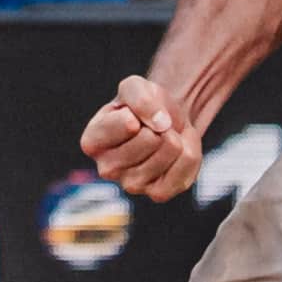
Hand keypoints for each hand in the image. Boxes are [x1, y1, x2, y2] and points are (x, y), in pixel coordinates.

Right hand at [76, 74, 198, 203]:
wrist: (165, 123)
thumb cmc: (142, 106)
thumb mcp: (135, 87)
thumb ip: (140, 98)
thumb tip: (161, 125)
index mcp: (92, 142)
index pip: (128, 123)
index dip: (141, 110)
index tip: (135, 113)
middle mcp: (106, 169)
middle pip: (150, 139)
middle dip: (160, 125)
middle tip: (153, 128)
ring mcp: (132, 185)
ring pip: (170, 151)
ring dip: (175, 137)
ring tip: (164, 138)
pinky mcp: (158, 194)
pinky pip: (186, 165)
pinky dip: (189, 152)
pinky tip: (175, 154)